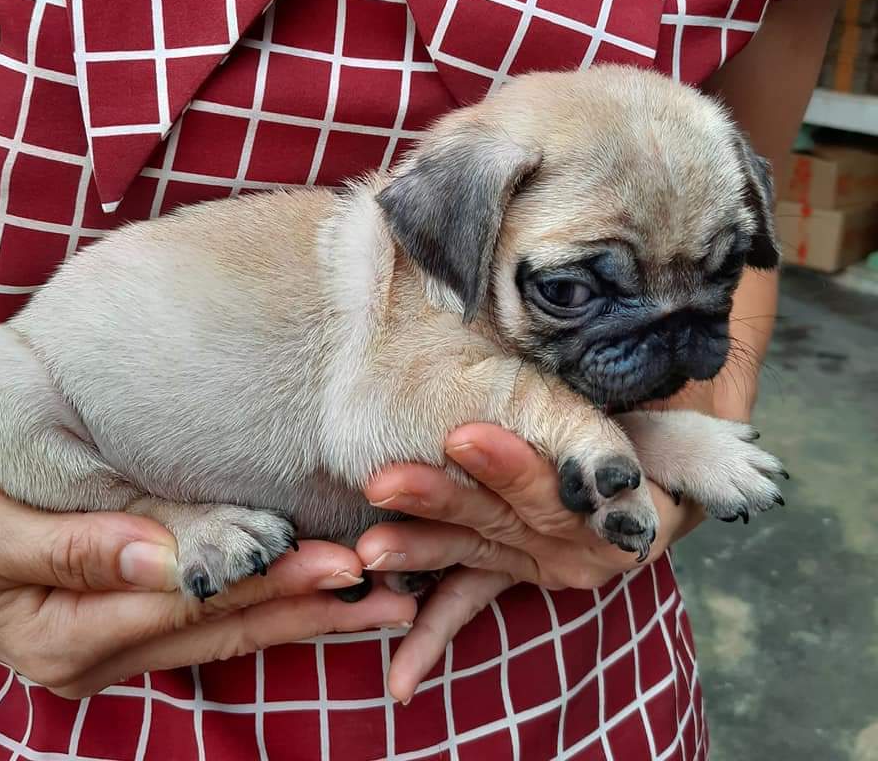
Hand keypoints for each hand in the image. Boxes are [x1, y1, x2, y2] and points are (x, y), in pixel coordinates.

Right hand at [0, 443, 416, 697]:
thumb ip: (70, 547)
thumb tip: (156, 558)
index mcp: (70, 635)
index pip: (192, 604)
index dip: (268, 583)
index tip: (340, 565)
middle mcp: (103, 653)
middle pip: (226, 626)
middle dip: (312, 612)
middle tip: (394, 597)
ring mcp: (121, 644)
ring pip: (229, 630)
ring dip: (306, 619)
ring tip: (384, 607)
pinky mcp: (131, 622)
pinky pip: (212, 620)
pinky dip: (270, 609)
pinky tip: (320, 601)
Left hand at [358, 424, 704, 701]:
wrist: (677, 466)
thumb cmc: (667, 423)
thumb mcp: (673, 412)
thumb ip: (631, 408)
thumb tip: (598, 365)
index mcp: (626, 507)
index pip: (566, 488)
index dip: (514, 467)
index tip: (461, 438)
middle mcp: (584, 545)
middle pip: (510, 519)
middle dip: (444, 500)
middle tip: (388, 482)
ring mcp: (543, 561)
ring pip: (478, 551)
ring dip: (422, 550)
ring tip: (370, 550)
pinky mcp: (513, 568)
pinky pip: (473, 602)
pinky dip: (434, 636)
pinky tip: (400, 681)